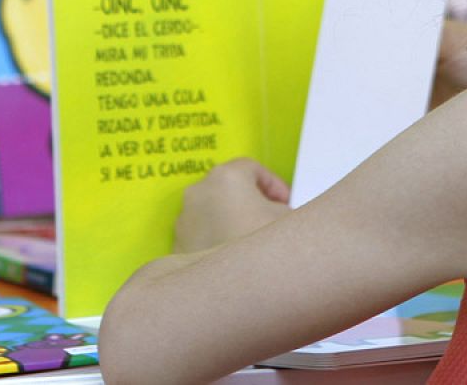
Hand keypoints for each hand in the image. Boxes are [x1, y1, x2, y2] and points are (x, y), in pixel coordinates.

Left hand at [174, 158, 290, 253]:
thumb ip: (288, 209)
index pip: (252, 168)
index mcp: (225, 178)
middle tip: (271, 222)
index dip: (274, 184)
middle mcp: (197, 193)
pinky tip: (235, 261)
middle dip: (251, 203)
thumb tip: (283, 213)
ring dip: (232, 221)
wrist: (230, 298)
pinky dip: (217, 239)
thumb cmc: (260, 254)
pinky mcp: (178, 247)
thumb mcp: (289, 222)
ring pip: (213, 212)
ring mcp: (184, 220)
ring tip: (253, 245)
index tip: (286, 203)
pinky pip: (202, 234)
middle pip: (229, 189)